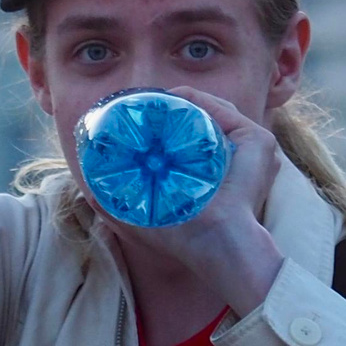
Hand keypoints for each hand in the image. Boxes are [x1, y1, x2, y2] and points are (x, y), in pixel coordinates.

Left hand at [98, 88, 285, 315]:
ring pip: (210, 108)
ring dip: (180, 100)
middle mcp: (235, 154)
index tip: (134, 115)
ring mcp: (250, 146)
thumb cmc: (183, 237)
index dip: (163, 121)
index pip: (190, 132)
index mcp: (215, 169)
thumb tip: (88, 191)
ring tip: (152, 101)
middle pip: (200, 116)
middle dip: (169, 107)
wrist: (215, 244)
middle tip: (139, 104)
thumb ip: (117, 205)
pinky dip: (197, 100)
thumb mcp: (143, 217)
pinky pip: (222, 109)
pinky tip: (172, 100)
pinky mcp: (258, 141)